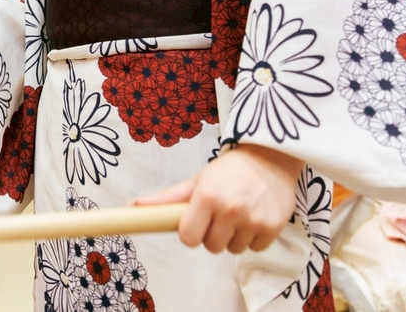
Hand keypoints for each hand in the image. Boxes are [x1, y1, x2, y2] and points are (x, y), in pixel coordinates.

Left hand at [134, 143, 302, 253]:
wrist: (270, 156)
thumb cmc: (227, 170)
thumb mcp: (196, 180)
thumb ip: (167, 198)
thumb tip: (131, 206)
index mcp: (207, 196)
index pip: (189, 238)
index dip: (190, 233)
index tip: (196, 223)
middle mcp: (230, 209)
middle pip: (211, 247)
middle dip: (212, 235)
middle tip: (219, 215)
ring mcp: (254, 220)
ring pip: (233, 250)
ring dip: (233, 237)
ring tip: (238, 214)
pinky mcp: (274, 227)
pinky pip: (255, 249)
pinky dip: (253, 238)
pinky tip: (254, 217)